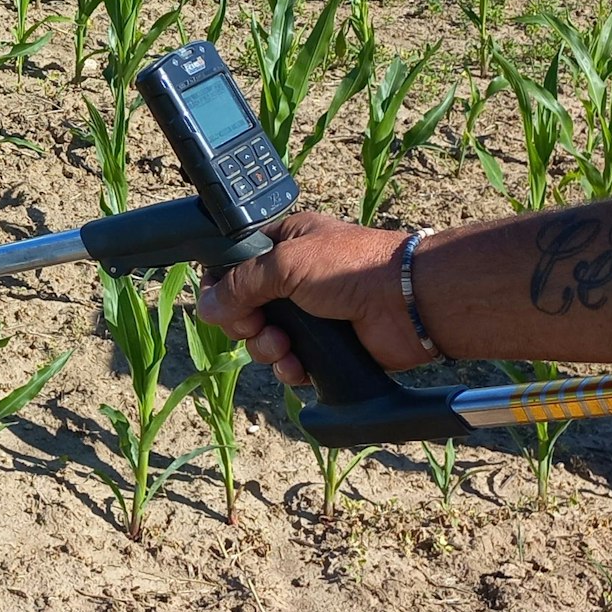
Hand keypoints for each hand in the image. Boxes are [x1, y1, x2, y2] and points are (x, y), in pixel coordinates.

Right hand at [195, 213, 427, 382]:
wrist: (406, 304)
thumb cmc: (353, 268)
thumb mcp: (286, 262)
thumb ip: (240, 283)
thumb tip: (205, 307)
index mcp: (284, 244)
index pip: (234, 265)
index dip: (221, 287)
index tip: (222, 303)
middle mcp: (293, 278)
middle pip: (243, 308)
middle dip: (244, 324)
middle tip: (256, 325)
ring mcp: (308, 315)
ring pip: (263, 340)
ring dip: (266, 348)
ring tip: (284, 345)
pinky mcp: (323, 347)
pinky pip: (288, 364)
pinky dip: (288, 368)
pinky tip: (297, 365)